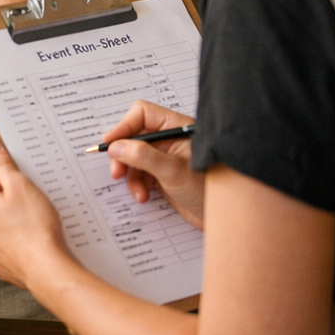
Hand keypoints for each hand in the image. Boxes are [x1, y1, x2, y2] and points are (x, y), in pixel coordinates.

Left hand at [0, 138, 72, 289]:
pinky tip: (37, 241)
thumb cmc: (35, 227)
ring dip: (20, 221)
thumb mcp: (20, 185)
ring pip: (6, 224)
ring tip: (39, 225)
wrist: (47, 270)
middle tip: (37, 205)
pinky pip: (14, 245)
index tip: (29, 186)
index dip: (14, 179)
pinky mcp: (3, 264)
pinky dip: (24, 242)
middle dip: (17, 201)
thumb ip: (1, 164)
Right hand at [102, 100, 204, 228]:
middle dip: (123, 155)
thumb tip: (116, 147)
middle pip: (134, 136)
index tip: (110, 144)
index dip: (124, 127)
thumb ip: (142, 156)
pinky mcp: (164, 175)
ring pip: (133, 157)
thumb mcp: (172, 171)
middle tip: (117, 172)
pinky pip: (140, 174)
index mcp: (177, 128)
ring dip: (130, 175)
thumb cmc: (209, 190)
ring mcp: (166, 157)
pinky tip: (144, 196)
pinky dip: (137, 185)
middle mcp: (171, 139)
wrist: (224, 219)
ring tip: (137, 190)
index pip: (142, 114)